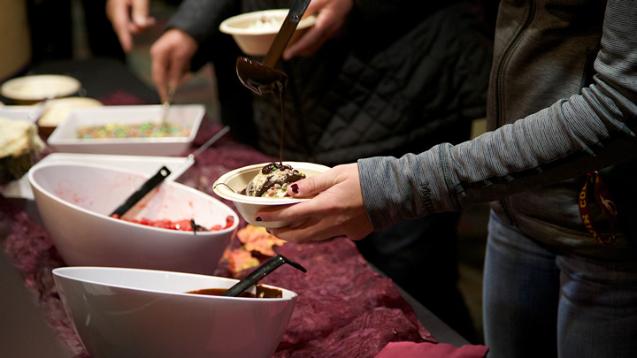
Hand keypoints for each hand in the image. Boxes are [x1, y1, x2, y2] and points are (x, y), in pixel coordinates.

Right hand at [106, 0, 155, 51]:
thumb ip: (140, 11)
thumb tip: (139, 27)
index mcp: (117, 6)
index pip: (120, 25)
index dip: (124, 38)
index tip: (128, 49)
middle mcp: (112, 10)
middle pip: (124, 27)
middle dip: (138, 29)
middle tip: (151, 22)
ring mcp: (114, 11)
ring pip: (126, 26)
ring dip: (139, 26)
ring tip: (150, 20)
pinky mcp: (118, 12)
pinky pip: (126, 22)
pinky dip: (136, 23)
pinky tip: (146, 20)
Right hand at [150, 29, 197, 100]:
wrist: (191, 28)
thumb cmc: (184, 39)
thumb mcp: (181, 56)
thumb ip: (176, 71)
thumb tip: (172, 85)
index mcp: (158, 55)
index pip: (157, 77)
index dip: (162, 89)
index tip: (166, 100)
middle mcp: (159, 57)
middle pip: (164, 76)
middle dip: (175, 80)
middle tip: (186, 77)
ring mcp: (164, 57)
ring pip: (171, 73)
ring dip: (181, 74)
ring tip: (188, 65)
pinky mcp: (171, 57)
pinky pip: (175, 69)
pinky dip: (182, 70)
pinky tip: (187, 64)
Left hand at [257, 164, 373, 241]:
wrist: (395, 191)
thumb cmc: (366, 178)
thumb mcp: (336, 173)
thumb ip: (313, 184)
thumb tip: (292, 190)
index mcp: (326, 206)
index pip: (291, 215)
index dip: (273, 217)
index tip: (260, 217)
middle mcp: (332, 223)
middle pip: (299, 235)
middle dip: (282, 233)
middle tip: (272, 228)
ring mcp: (344, 231)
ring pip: (314, 238)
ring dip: (299, 235)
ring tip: (289, 230)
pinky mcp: (355, 234)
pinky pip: (332, 235)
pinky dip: (321, 231)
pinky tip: (320, 224)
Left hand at [283, 0, 352, 59]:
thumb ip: (310, 7)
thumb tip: (298, 17)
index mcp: (328, 21)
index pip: (310, 39)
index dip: (298, 48)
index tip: (287, 54)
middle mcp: (332, 29)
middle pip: (313, 47)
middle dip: (299, 52)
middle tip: (287, 53)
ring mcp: (334, 30)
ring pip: (317, 45)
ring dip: (305, 48)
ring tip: (293, 46)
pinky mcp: (335, 29)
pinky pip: (321, 39)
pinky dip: (311, 41)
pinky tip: (304, 37)